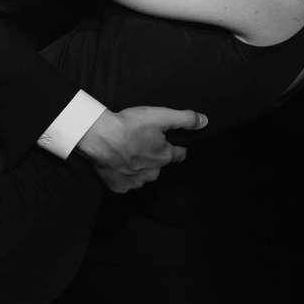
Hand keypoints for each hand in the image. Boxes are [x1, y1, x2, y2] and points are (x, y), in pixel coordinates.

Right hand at [76, 104, 207, 193]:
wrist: (99, 137)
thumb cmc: (129, 125)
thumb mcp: (161, 116)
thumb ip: (185, 119)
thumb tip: (205, 121)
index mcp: (164, 157)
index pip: (178, 154)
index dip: (175, 148)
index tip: (170, 144)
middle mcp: (153, 173)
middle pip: (158, 166)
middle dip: (153, 157)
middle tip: (141, 143)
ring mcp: (135, 183)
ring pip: (142, 175)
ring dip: (138, 167)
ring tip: (127, 152)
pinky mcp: (119, 188)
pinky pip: (125, 183)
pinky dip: (123, 175)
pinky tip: (117, 163)